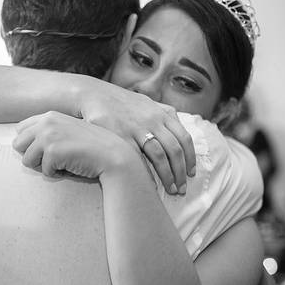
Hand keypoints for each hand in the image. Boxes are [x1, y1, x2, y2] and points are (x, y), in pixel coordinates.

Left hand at [13, 111, 140, 179]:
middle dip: (32, 155)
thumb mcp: (69, 131)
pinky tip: (71, 167)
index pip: (21, 130)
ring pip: (27, 160)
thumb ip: (50, 131)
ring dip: (44, 166)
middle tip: (53, 159)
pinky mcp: (52, 152)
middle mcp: (46, 122)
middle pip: (18, 144)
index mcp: (50, 115)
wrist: (114, 156)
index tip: (47, 150)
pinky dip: (56, 174)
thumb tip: (19, 141)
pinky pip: (44, 171)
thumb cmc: (92, 147)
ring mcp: (48, 136)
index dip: (30, 144)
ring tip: (63, 163)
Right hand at [76, 82, 193, 193]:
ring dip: (167, 176)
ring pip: (159, 155)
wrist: (93, 95)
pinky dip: (146, 173)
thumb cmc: (122, 103)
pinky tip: (149, 184)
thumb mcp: (147, 103)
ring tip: (171, 189)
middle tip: (182, 188)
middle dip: (181, 172)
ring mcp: (137, 128)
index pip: (184, 138)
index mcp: (162, 113)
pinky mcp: (120, 136)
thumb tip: (180, 127)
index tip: (191, 173)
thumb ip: (164, 114)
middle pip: (175, 150)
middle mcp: (153, 120)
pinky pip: (137, 158)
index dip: (190, 159)